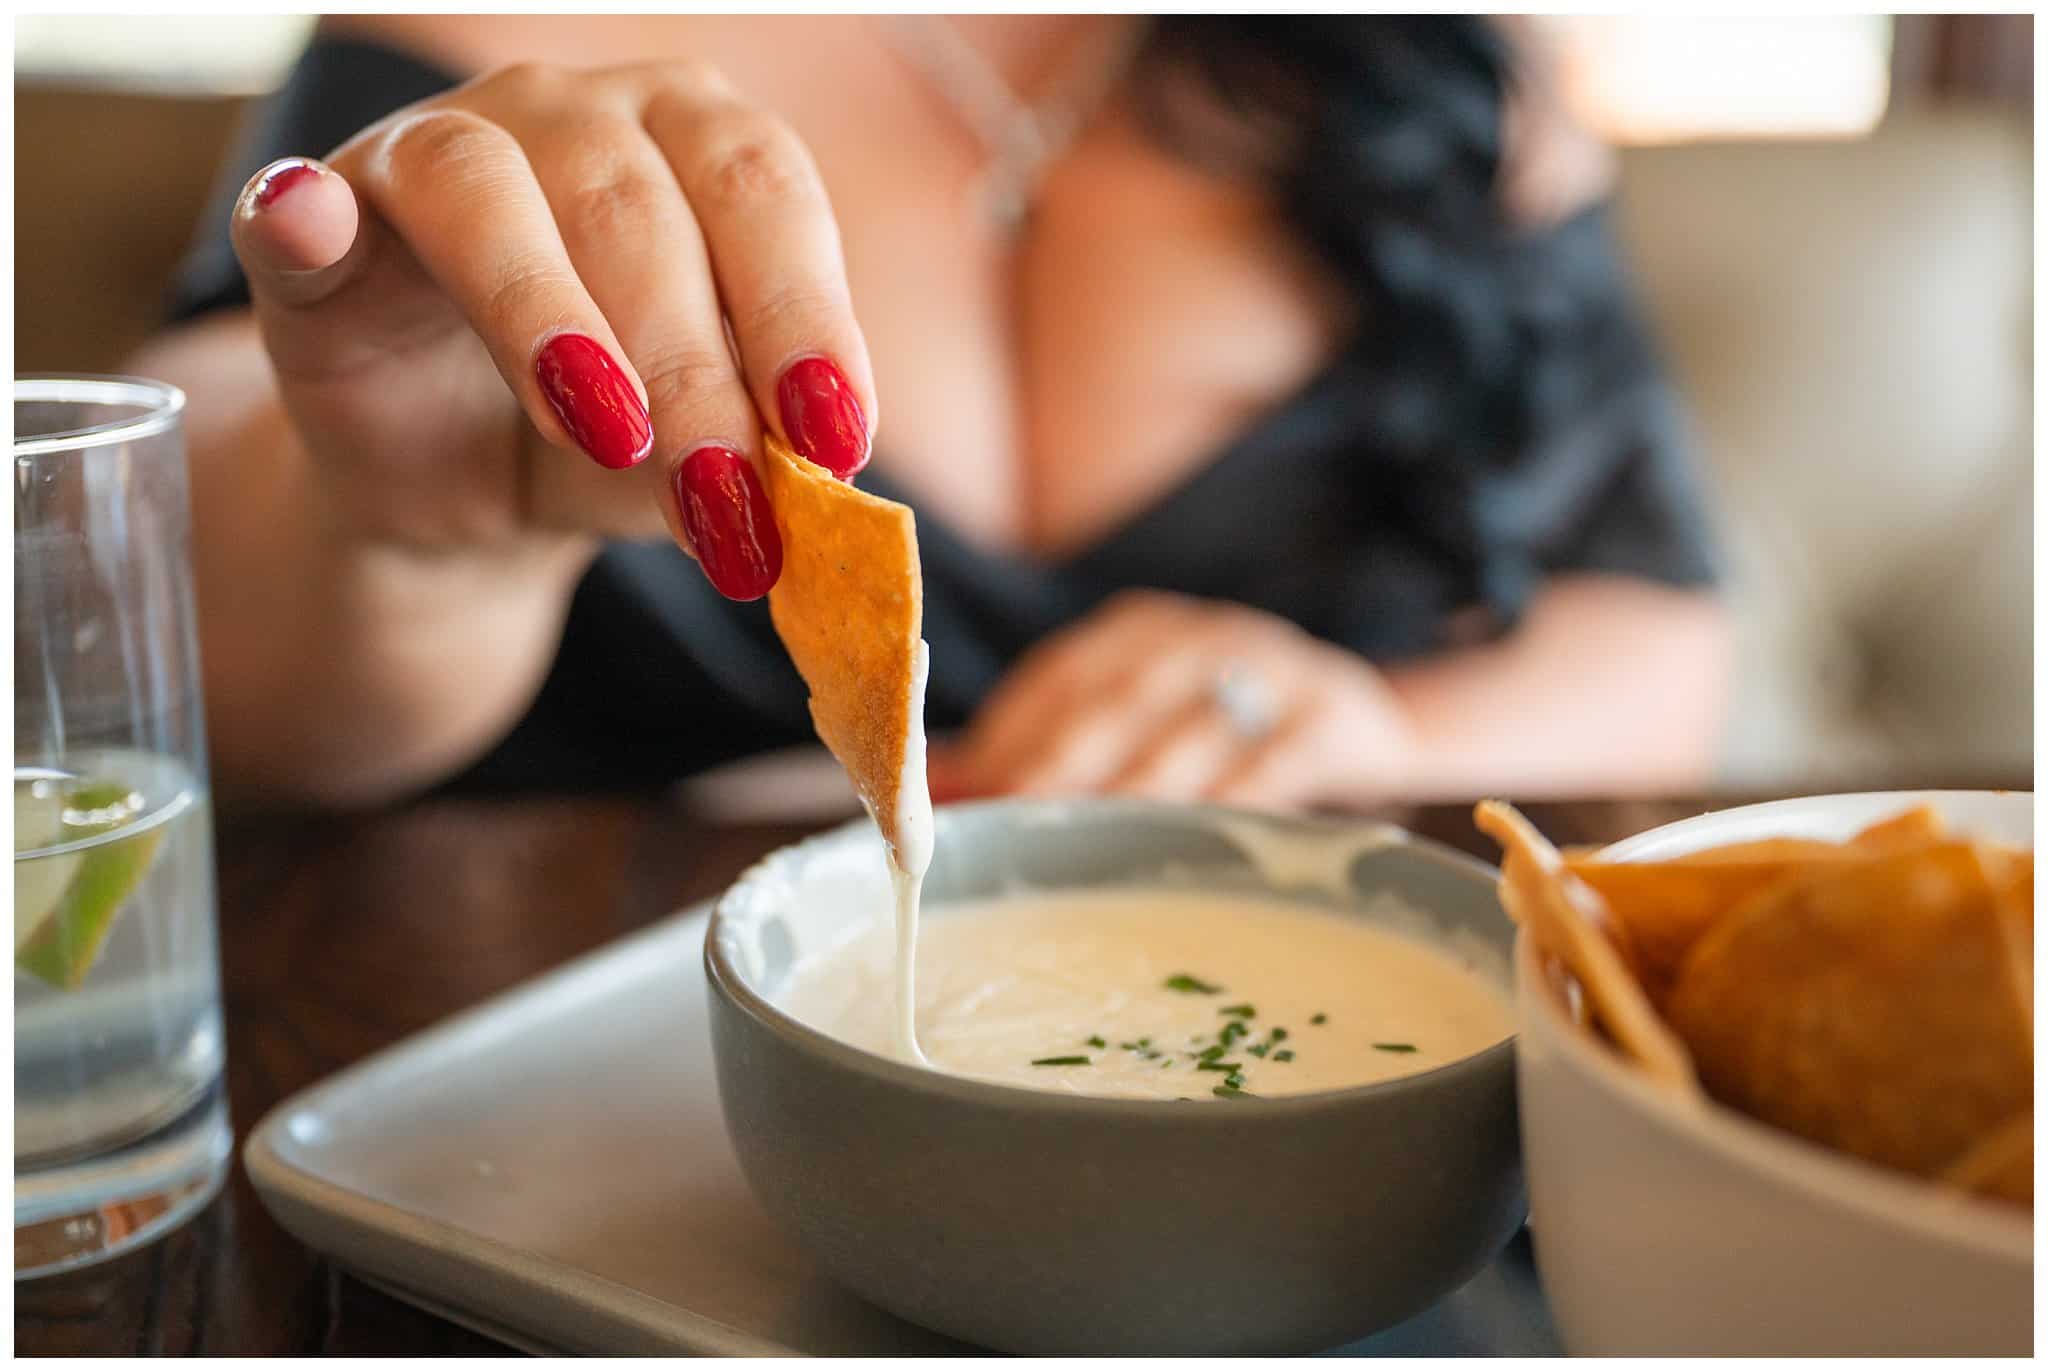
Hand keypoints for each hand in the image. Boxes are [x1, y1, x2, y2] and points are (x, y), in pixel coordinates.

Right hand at [228, 60, 876, 599]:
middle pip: (639, 209)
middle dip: (691, 362)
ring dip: (548, 315)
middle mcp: (574, 118)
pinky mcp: (319, 219)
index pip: (762, 196)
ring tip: (605, 433)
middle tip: (725, 489)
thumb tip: (800, 503)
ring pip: (488, 191)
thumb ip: (742, 463)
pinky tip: (311, 227)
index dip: (804, 313)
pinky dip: (304, 215)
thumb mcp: (690, 461)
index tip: (837, 435)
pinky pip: (302, 205)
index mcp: (695, 146)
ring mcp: (437, 151)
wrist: (462, 480)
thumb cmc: (609, 440)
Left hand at [935, 591, 1417, 811]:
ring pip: (1188, 731)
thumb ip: (1040, 747)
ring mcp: (1266, 665)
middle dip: (1058, 764)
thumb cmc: (1216, 731)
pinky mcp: (1328, 711)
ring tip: (1087, 845)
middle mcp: (1194, 635)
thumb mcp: (1133, 721)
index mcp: (1133, 631)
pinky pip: (1271, 761)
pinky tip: (1193, 840)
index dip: (1011, 732)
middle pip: (1115, 698)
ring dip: (1135, 790)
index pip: (1058, 674)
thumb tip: (936, 788)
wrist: (1360, 716)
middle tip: (1014, 823)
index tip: (969, 796)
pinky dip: (1229, 800)